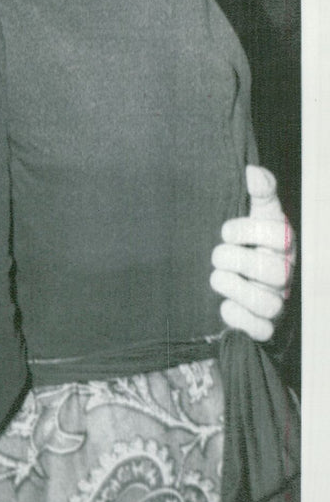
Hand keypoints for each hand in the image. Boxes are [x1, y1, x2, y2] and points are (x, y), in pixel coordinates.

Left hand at [210, 165, 295, 340]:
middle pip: (273, 272)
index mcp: (284, 243)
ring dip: (234, 288)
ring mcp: (277, 301)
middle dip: (236, 260)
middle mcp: (285, 274)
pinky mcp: (264, 326)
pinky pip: (259, 330)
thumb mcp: (257, 211)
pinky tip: (224, 304)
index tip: (225, 230)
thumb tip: (252, 171)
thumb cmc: (252, 239)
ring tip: (218, 277)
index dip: (247, 230)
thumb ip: (259, 191)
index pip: (281, 235)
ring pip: (267, 303)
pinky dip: (237, 317)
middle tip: (218, 254)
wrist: (245, 276)